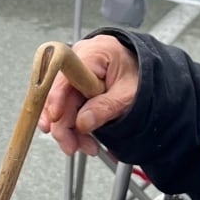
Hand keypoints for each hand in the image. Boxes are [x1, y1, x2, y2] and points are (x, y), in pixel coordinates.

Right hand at [39, 34, 138, 155]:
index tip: (56, 119)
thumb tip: (82, 123)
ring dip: (69, 129)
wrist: (143, 68)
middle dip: (65, 124)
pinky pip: (66, 104)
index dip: (56, 98)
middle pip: (59, 93)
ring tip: (86, 145)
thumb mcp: (129, 93)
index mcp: (95, 53)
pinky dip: (72, 123)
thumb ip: (106, 107)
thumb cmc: (139, 73)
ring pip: (60, 103)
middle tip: (72, 146)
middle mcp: (79, 58)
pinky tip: (81, 137)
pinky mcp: (74, 82)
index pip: (66, 75)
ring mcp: (75, 69)